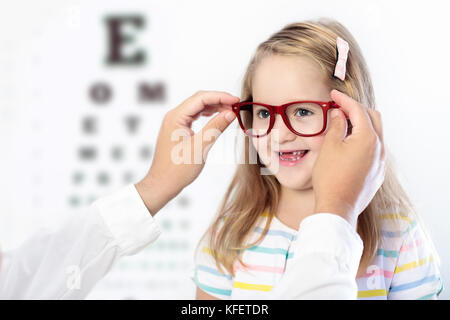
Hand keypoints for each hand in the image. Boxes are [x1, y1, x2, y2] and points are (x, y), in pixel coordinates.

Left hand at [135, 90, 238, 214]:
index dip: (220, 97)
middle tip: (236, 105)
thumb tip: (230, 113)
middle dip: (218, 100)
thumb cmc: (177, 170)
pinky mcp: (178, 130)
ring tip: (230, 111)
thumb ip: (215, 127)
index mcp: (176, 117)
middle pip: (199, 100)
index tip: (236, 100)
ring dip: (214, 107)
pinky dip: (208, 116)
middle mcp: (174, 117)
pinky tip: (218, 118)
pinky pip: (194, 117)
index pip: (201, 98)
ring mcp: (175, 123)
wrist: (162, 184)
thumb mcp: (200, 147)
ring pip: (197, 108)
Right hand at [312, 89, 385, 227]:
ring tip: (344, 125)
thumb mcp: (329, 147)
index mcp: (368, 139)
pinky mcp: (377, 173)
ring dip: (361, 125)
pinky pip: (374, 149)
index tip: (333, 95)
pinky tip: (349, 145)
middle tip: (339, 108)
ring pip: (375, 134)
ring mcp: (381, 162)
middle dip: (356, 110)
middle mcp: (380, 148)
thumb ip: (336, 126)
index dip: (344, 100)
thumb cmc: (330, 178)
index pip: (358, 110)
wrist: (337, 207)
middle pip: (373, 118)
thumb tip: (339, 114)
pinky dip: (364, 141)